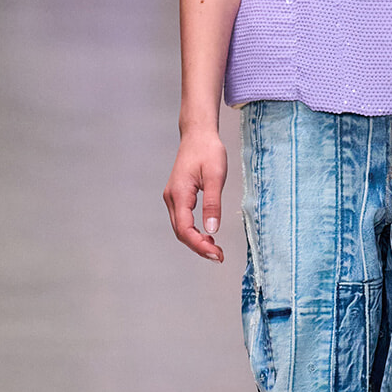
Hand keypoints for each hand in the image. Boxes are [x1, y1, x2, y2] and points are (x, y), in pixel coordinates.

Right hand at [164, 127, 227, 260]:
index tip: (216, 254)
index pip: (184, 229)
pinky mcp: (178, 197)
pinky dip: (194, 232)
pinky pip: (183, 221)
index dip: (199, 245)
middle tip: (219, 256)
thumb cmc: (208, 151)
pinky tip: (208, 236)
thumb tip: (212, 229)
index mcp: (179, 194)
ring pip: (180, 228)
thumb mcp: (216, 176)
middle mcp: (171, 198)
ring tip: (216, 249)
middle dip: (199, 247)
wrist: (198, 135)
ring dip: (196, 241)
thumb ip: (213, 203)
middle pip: (180, 232)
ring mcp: (173, 198)